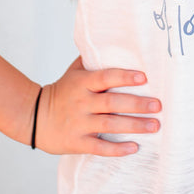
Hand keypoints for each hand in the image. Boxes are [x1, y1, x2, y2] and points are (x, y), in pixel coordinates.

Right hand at [33, 57, 160, 155]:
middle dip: (137, 105)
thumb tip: (116, 44)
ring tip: (154, 126)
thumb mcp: (74, 72)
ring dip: (134, 126)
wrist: (35, 116)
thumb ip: (93, 60)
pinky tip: (134, 147)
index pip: (106, 77)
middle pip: (112, 103)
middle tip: (158, 105)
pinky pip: (100, 147)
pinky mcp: (77, 142)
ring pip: (110, 125)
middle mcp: (81, 102)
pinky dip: (117, 149)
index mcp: (82, 83)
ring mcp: (79, 124)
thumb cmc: (61, 91)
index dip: (124, 77)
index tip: (144, 78)